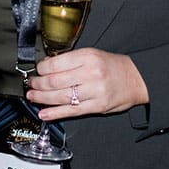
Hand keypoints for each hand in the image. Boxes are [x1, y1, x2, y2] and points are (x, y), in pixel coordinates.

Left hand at [25, 47, 148, 120]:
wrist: (136, 78)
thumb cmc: (112, 66)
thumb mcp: (92, 54)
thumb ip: (71, 60)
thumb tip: (47, 66)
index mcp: (88, 57)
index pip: (56, 64)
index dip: (41, 69)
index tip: (37, 70)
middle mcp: (90, 73)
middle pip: (55, 81)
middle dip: (38, 84)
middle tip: (31, 84)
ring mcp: (94, 91)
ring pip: (61, 97)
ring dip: (42, 98)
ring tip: (32, 97)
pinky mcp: (97, 107)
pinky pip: (71, 111)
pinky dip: (55, 113)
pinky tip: (43, 114)